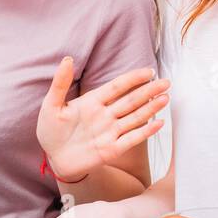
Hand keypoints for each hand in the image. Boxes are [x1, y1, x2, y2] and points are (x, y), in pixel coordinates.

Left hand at [36, 58, 168, 182]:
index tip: (149, 71)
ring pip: (135, 118)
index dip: (133, 79)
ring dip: (150, 108)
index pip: (117, 87)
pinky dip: (145, 132)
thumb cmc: (51, 131)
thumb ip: (60, 83)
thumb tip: (67, 59)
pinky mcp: (112, 150)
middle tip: (166, 82)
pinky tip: (158, 123)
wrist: (53, 157)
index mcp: (92, 102)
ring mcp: (110, 132)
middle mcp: (105, 115)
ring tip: (165, 98)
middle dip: (149, 91)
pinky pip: (131, 139)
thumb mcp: (51, 105)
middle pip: (131, 100)